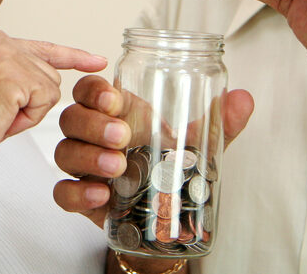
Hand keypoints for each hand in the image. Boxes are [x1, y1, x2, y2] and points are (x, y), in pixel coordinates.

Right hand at [0, 29, 106, 184]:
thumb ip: (16, 75)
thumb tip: (53, 78)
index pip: (43, 47)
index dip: (74, 57)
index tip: (98, 60)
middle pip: (51, 74)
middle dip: (31, 104)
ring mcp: (3, 55)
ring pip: (51, 89)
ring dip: (29, 113)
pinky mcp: (11, 76)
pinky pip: (45, 101)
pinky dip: (27, 119)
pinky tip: (0, 120)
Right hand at [52, 75, 253, 226]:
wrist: (166, 217)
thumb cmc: (173, 167)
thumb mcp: (200, 145)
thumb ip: (221, 123)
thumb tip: (244, 99)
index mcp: (119, 112)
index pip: (90, 90)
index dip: (94, 90)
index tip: (114, 100)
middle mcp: (94, 134)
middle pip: (72, 116)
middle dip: (93, 124)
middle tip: (122, 136)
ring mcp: (85, 165)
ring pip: (65, 151)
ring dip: (88, 156)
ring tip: (118, 166)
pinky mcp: (81, 196)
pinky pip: (62, 191)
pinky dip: (77, 191)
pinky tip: (102, 194)